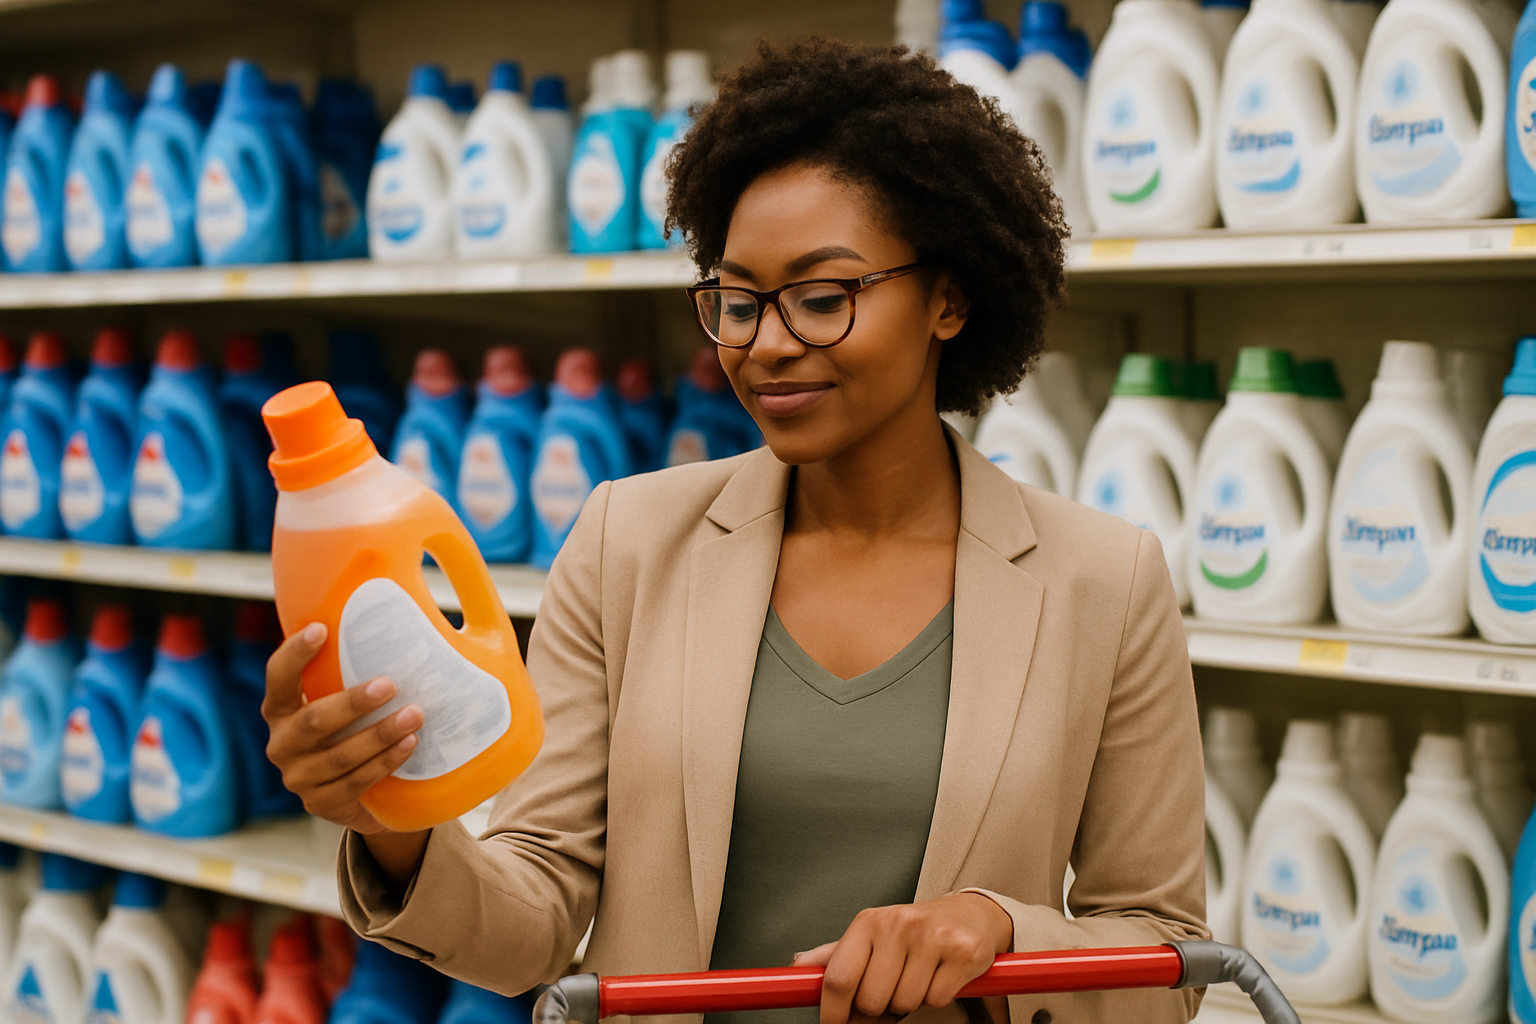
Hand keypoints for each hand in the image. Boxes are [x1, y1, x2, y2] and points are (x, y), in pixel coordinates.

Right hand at [262, 623, 423, 834]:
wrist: (364, 794)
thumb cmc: (357, 730)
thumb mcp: (348, 703)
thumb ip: (354, 671)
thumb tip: (398, 621)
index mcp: (281, 709)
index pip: (278, 676)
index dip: (294, 653)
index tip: (320, 629)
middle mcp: (281, 743)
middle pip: (314, 720)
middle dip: (353, 702)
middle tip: (389, 685)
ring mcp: (298, 777)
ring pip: (340, 755)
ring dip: (379, 734)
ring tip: (414, 716)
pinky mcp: (320, 803)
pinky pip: (356, 782)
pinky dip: (385, 762)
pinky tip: (409, 745)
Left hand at [794, 893, 1014, 1023]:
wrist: (970, 914)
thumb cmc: (914, 930)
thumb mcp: (872, 935)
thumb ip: (836, 954)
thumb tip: (799, 965)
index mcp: (869, 921)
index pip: (839, 979)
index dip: (833, 1014)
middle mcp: (898, 924)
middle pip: (871, 1001)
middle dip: (878, 1009)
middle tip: (890, 992)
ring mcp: (931, 937)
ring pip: (904, 1003)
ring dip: (908, 1003)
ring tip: (916, 979)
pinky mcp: (962, 952)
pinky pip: (936, 1000)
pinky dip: (935, 998)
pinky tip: (938, 976)